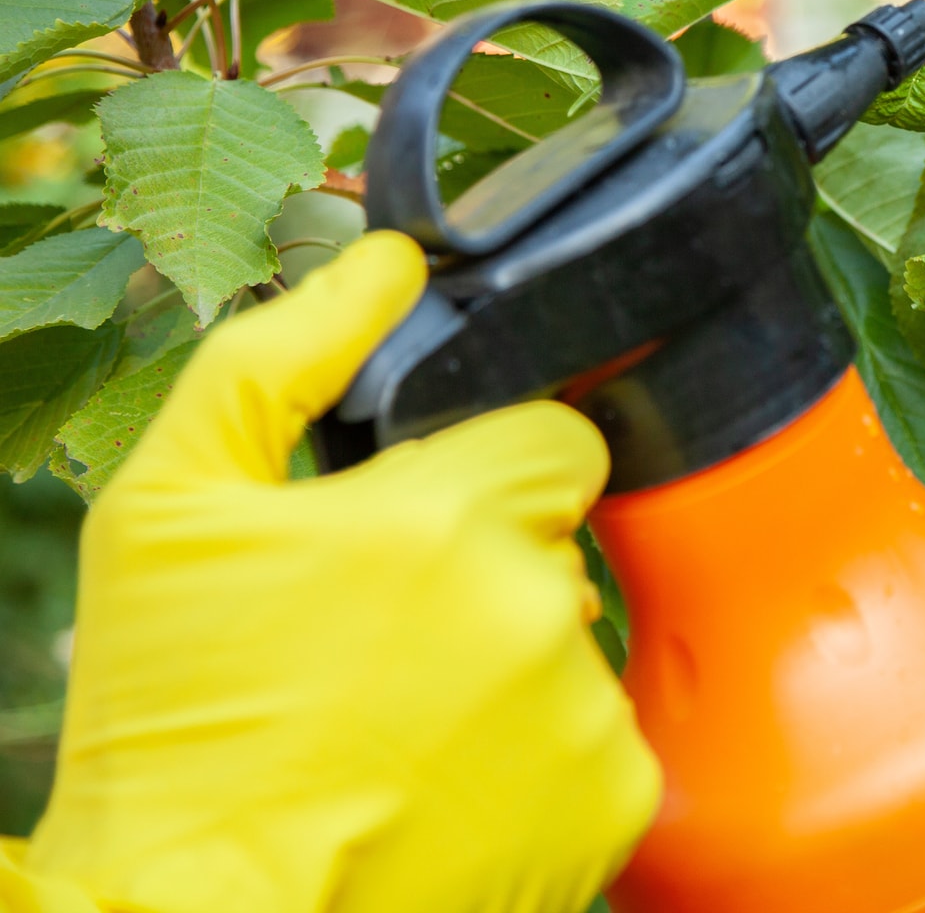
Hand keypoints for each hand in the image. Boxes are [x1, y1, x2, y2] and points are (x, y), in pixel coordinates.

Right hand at [18, 234, 658, 912]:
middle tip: (380, 640)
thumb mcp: (172, 512)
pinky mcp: (612, 806)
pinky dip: (539, 759)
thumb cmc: (172, 723)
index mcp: (452, 516)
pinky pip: (600, 742)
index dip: (488, 470)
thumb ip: (280, 359)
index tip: (422, 523)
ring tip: (399, 728)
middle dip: (486, 569)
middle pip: (558, 542)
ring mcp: (586, 714)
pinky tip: (444, 789)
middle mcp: (543, 607)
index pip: (556, 438)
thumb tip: (381, 259)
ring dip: (509, 666)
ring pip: (573, 643)